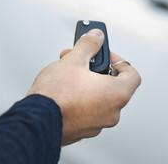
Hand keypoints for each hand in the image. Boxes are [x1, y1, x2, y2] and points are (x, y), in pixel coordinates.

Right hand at [27, 29, 140, 145]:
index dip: (119, 62)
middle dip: (95, 69)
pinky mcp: (83, 131)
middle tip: (80, 61)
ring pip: (98, 98)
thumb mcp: (74, 60)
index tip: (104, 55)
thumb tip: (96, 36)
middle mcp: (112, 112)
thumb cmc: (56, 95)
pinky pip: (87, 110)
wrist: (35, 122)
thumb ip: (89, 45)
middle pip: (112, 85)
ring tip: (67, 73)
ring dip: (86, 83)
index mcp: (117, 95)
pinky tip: (63, 91)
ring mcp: (98, 124)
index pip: (132, 75)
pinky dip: (80, 99)